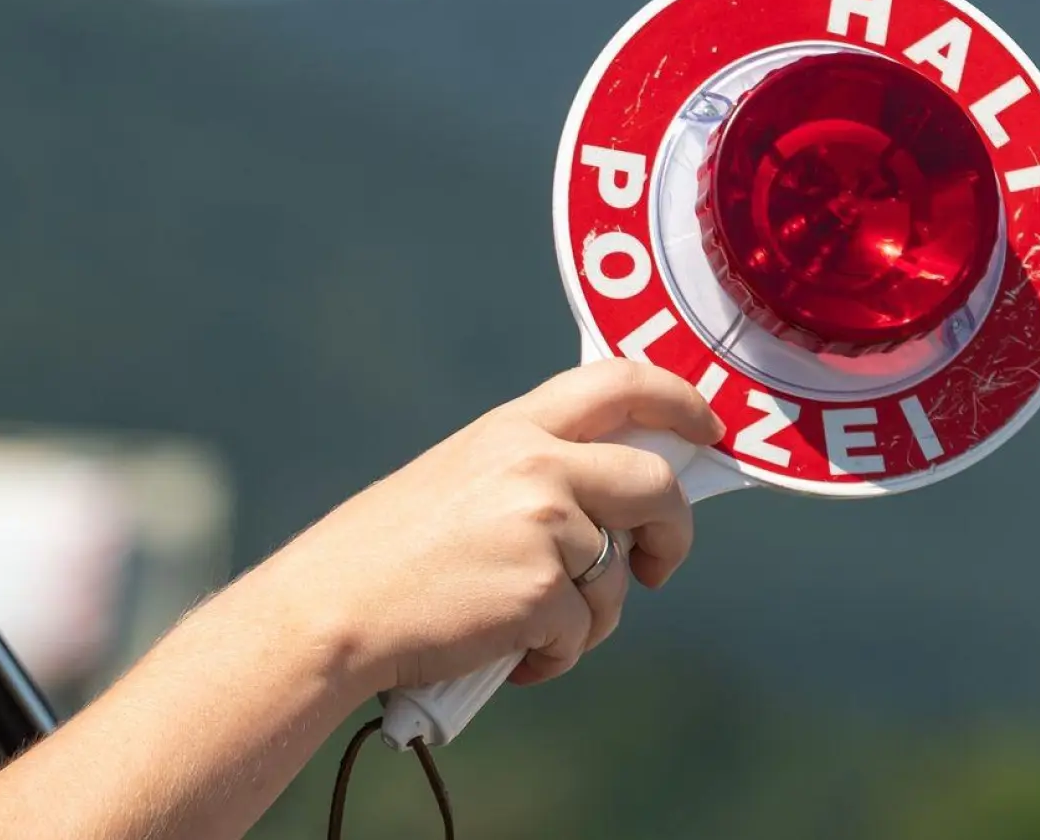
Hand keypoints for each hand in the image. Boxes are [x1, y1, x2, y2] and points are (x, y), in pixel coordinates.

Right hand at [251, 359, 725, 695]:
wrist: (331, 611)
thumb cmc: (385, 557)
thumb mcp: (460, 478)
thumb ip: (532, 473)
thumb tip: (609, 507)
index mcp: (513, 427)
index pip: (620, 382)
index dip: (680, 400)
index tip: (708, 429)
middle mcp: (537, 463)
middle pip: (654, 484)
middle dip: (672, 533)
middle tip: (656, 565)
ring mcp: (544, 525)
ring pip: (617, 578)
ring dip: (587, 618)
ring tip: (524, 629)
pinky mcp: (543, 590)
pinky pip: (583, 632)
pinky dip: (553, 657)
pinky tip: (506, 656)